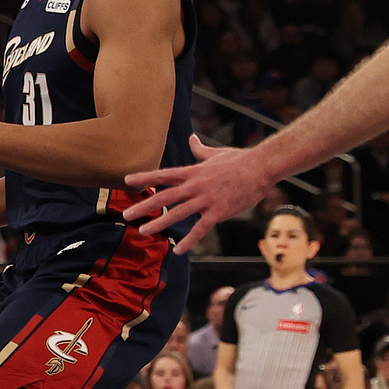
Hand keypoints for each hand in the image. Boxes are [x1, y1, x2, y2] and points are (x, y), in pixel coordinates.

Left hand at [122, 135, 271, 255]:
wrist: (262, 167)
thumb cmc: (240, 159)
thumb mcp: (215, 153)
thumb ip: (200, 150)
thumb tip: (191, 138)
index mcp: (192, 172)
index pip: (163, 174)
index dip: (144, 177)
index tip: (126, 180)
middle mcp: (195, 186)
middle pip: (164, 196)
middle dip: (143, 206)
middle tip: (126, 214)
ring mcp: (206, 199)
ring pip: (177, 213)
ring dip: (159, 223)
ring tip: (143, 231)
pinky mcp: (218, 212)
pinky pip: (201, 229)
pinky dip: (189, 240)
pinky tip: (179, 250)